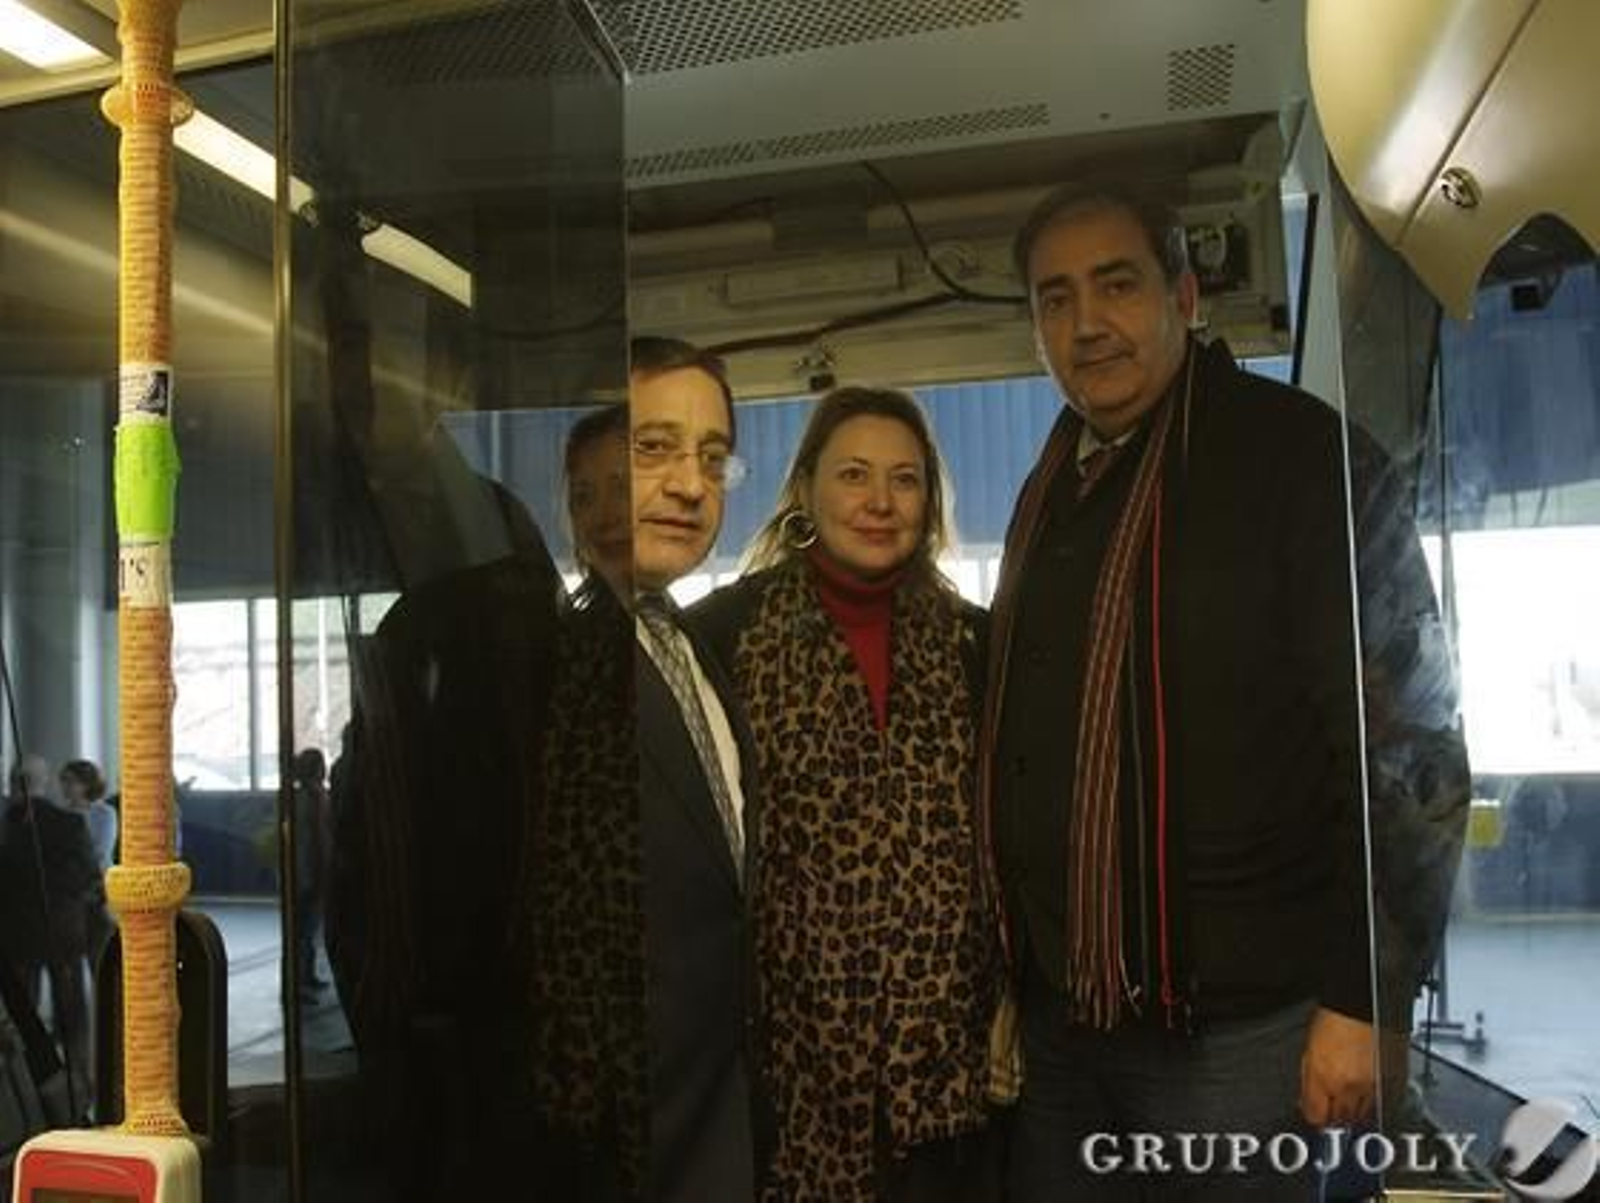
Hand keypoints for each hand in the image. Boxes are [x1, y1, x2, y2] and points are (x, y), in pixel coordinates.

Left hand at [1299, 1006, 1376, 1126]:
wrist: (1364, 1002)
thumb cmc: (1335, 1018)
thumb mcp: (1310, 1050)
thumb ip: (1309, 1081)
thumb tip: (1307, 1101)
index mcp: (1323, 1077)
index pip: (1316, 1116)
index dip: (1315, 1115)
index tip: (1315, 1113)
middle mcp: (1348, 1085)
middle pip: (1340, 1120)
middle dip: (1334, 1117)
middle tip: (1332, 1108)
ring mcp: (1372, 1085)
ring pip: (1362, 1115)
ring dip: (1354, 1111)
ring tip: (1349, 1098)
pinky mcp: (1393, 1081)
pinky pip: (1382, 1102)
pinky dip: (1374, 1101)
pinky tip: (1367, 1089)